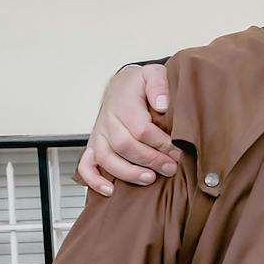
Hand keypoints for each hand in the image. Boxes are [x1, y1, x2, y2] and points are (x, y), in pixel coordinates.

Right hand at [75, 63, 176, 196]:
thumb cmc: (139, 84)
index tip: (177, 150)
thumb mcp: (153, 74)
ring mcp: (99, 135)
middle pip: (125, 145)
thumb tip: (162, 104)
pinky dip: (94, 180)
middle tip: (170, 167)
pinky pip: (86, 165)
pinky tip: (109, 190)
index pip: (141, 128)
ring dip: (127, 172)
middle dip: (150, 159)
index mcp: (123, 104)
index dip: (160, 143)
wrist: (121, 86)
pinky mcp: (93, 146)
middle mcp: (108, 121)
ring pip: (106, 158)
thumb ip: (159, 84)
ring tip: (149, 178)